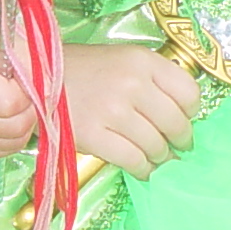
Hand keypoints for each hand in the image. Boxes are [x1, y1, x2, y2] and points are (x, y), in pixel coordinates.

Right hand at [0, 24, 37, 157]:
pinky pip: (5, 150)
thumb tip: (49, 89)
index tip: (26, 77)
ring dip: (26, 123)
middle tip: (27, 92)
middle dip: (31, 110)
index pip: (10, 102)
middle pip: (14, 127)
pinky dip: (15, 135)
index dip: (29, 91)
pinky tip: (6, 115)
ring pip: (14, 142)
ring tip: (16, 101)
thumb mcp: (0, 40)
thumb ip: (28, 59)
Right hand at [62, 44, 200, 177]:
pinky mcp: (94, 136)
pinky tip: (143, 168)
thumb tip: (184, 115)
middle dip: (180, 141)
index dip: (191, 112)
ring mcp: (113, 112)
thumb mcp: (125, 59)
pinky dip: (143, 169)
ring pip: (156, 146)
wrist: (39, 77)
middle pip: (176, 124)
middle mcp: (132, 84)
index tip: (184, 119)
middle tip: (176, 146)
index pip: (189, 93)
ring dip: (161, 158)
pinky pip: (133, 160)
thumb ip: (155, 79)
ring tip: (158, 158)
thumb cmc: (86, 70)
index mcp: (143, 61)